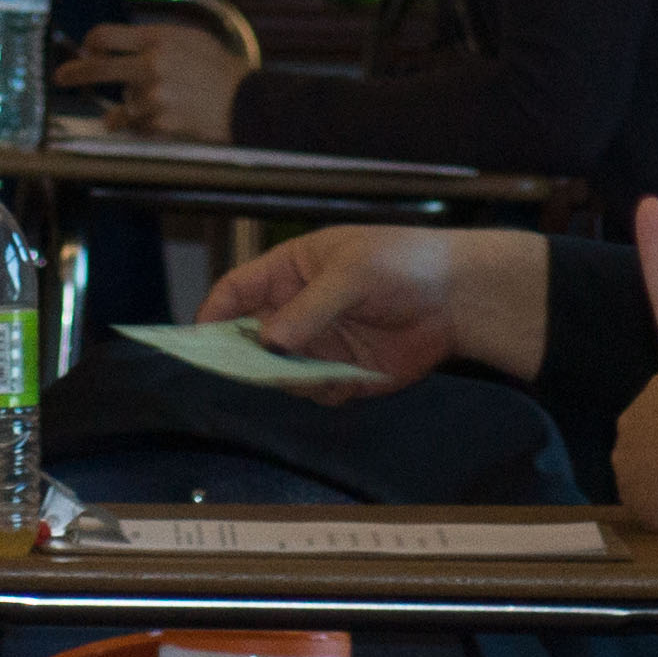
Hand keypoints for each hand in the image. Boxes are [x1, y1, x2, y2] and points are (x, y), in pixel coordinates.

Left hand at [66, 20, 249, 142]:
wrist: (247, 103)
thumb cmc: (220, 69)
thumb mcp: (189, 39)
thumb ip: (154, 41)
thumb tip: (120, 47)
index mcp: (157, 39)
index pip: (104, 35)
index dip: (90, 43)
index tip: (86, 50)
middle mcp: (151, 65)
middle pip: (98, 69)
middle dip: (74, 73)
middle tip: (61, 77)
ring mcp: (153, 96)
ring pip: (122, 102)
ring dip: (130, 106)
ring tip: (155, 104)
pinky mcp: (159, 122)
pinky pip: (135, 124)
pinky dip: (140, 124)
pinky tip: (157, 119)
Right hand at [201, 225, 536, 392]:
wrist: (460, 298)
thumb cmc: (404, 263)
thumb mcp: (353, 273)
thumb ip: (309, 307)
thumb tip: (268, 340)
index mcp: (288, 273)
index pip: (235, 293)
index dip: (212, 316)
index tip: (198, 342)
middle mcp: (296, 312)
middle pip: (248, 341)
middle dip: (245, 358)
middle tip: (251, 370)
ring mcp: (318, 345)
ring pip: (279, 373)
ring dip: (289, 379)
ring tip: (316, 371)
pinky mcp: (343, 375)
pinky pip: (316, 393)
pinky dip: (324, 392)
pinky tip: (349, 379)